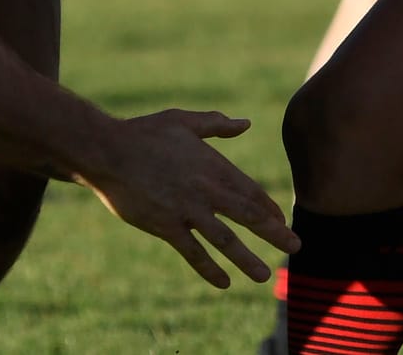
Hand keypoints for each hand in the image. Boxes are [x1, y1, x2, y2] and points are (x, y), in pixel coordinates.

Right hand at [78, 109, 298, 288]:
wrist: (107, 151)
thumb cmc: (143, 133)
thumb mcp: (182, 121)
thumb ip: (216, 125)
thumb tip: (245, 124)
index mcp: (212, 165)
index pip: (250, 191)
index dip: (268, 209)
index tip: (280, 221)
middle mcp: (205, 189)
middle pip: (248, 216)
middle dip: (275, 234)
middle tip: (295, 248)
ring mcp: (186, 209)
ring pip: (225, 239)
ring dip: (247, 259)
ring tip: (264, 275)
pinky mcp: (166, 225)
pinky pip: (193, 252)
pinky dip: (209, 268)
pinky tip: (224, 281)